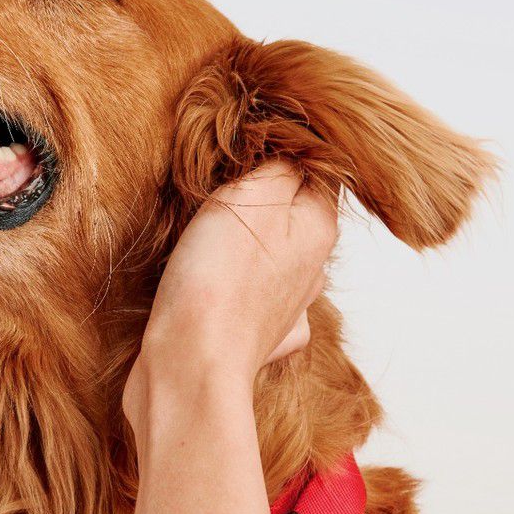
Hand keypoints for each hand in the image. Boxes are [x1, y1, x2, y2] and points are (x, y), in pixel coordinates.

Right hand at [128, 161, 337, 408]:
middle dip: (264, 199)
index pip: (320, 172)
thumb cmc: (219, 278)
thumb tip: (295, 147)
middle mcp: (313, 270)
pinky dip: (241, 291)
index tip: (247, 148)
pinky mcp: (257, 340)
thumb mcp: (250, 195)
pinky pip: (256, 302)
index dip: (284, 152)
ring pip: (276, 259)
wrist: (193, 366)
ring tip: (213, 238)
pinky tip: (220, 288)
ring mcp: (289, 310)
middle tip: (221, 188)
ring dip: (251, 244)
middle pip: (295, 216)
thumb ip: (280, 164)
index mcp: (320, 229)